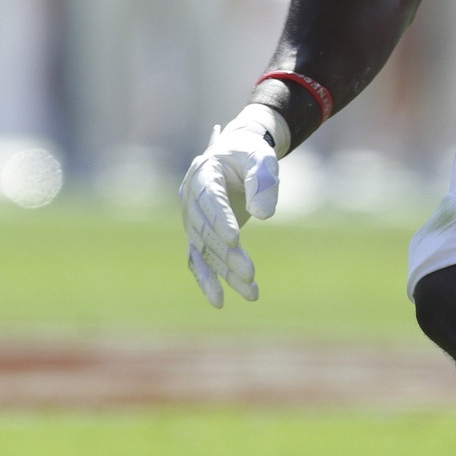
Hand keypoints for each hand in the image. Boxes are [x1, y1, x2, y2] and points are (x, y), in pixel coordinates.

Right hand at [179, 106, 283, 304]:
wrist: (235, 155)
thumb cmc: (250, 154)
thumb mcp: (261, 157)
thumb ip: (264, 180)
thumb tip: (264, 216)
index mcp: (204, 173)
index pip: (210, 199)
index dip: (220, 219)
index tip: (235, 239)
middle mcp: (191, 198)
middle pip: (206, 230)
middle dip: (227, 254)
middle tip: (250, 273)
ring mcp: (191, 219)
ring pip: (205, 250)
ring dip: (225, 273)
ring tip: (252, 293)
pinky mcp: (198, 235)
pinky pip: (198, 259)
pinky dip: (207, 280)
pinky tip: (220, 301)